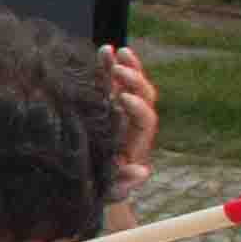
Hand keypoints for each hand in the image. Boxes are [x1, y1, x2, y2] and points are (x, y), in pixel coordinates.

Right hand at [103, 48, 162, 190]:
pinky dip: (112, 65)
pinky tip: (106, 50)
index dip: (138, 107)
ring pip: (132, 85)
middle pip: (144, 96)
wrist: (96, 183)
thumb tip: (141, 171)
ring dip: (128, 67)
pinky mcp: (107, 103)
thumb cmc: (103, 189)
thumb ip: (124, 184)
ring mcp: (121, 111)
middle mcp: (133, 123)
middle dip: (134, 82)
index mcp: (136, 142)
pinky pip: (114, 82)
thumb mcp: (110, 191)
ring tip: (115, 51)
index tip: (123, 98)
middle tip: (119, 71)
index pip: (145, 119)